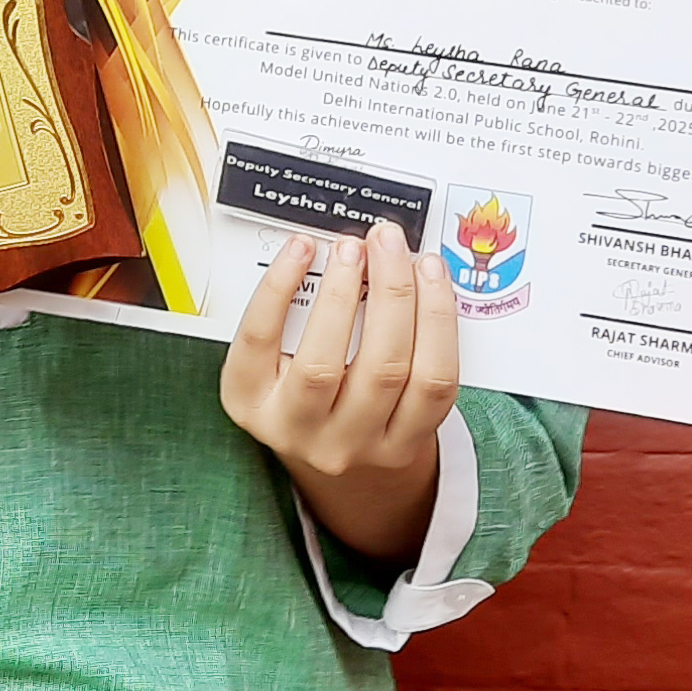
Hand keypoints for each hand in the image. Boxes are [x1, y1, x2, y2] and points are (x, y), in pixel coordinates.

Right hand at [220, 222, 458, 558]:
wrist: (340, 448)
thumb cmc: (302, 382)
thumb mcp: (273, 353)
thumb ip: (292, 306)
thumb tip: (335, 248)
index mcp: (252, 400)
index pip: (257, 341)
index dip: (278, 288)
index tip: (302, 244)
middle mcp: (299, 430)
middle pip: (325, 364)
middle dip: (349, 289)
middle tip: (367, 242)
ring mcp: (355, 444)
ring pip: (390, 372)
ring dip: (403, 300)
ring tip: (407, 256)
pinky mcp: (405, 445)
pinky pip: (435, 385)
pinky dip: (439, 327)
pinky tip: (434, 289)